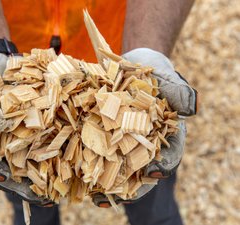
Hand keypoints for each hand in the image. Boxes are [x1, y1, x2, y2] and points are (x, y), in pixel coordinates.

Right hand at [0, 49, 52, 205]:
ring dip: (43, 175)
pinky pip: (43, 142)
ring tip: (59, 189)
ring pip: (28, 160)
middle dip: (25, 184)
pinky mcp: (32, 128)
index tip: (8, 180)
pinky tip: (67, 160)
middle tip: (43, 198)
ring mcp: (16, 137)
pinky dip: (53, 152)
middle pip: (10, 169)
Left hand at [92, 48, 197, 206]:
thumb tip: (193, 107)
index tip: (154, 173)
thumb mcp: (170, 83)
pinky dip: (88, 160)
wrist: (136, 68)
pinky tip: (76, 170)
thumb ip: (180, 94)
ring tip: (92, 194)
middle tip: (114, 197)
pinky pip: (96, 149)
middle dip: (128, 186)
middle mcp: (141, 145)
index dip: (160, 167)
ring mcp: (121, 141)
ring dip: (104, 181)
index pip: (164, 157)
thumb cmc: (157, 78)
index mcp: (161, 138)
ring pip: (115, 166)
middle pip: (137, 171)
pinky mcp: (102, 133)